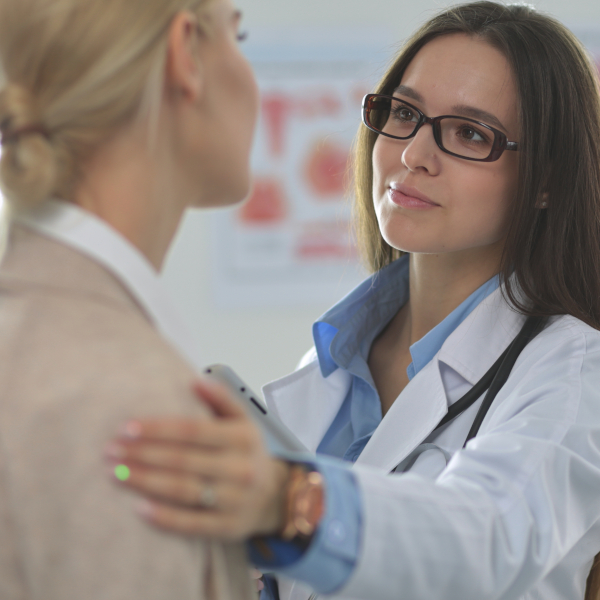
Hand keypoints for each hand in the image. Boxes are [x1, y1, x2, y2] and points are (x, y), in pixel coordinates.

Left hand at [105, 377, 289, 540]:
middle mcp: (241, 467)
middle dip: (143, 455)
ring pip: (184, 490)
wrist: (273, 495)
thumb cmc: (245, 451)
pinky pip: (192, 523)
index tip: (126, 428)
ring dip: (145, 482)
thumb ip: (221, 398)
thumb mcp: (243, 420)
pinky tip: (138, 508)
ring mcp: (235, 499)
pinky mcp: (228, 527)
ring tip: (114, 474)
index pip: (193, 430)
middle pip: (183, 460)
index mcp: (242, 436)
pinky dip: (164, 517)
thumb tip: (195, 380)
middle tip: (110, 451)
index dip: (158, 429)